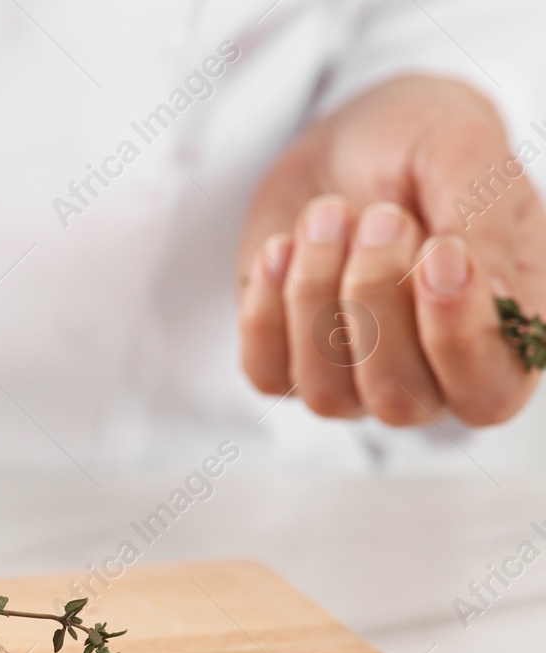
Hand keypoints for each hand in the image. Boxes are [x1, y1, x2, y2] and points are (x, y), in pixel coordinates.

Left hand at [237, 76, 545, 424]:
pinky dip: (266, 309)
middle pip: (399, 397)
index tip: (438, 253)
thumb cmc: (423, 149)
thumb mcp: (465, 154)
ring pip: (328, 392)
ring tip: (329, 215)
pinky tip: (283, 247)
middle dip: (376, 298)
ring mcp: (355, 380)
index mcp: (502, 336)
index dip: (459, 337)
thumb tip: (493, 295)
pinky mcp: (289, 365)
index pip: (488, 391)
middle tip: (380, 217)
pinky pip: (268, 375)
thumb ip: (486, 220)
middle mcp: (432, 377)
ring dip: (316, 294)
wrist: (349, 139)